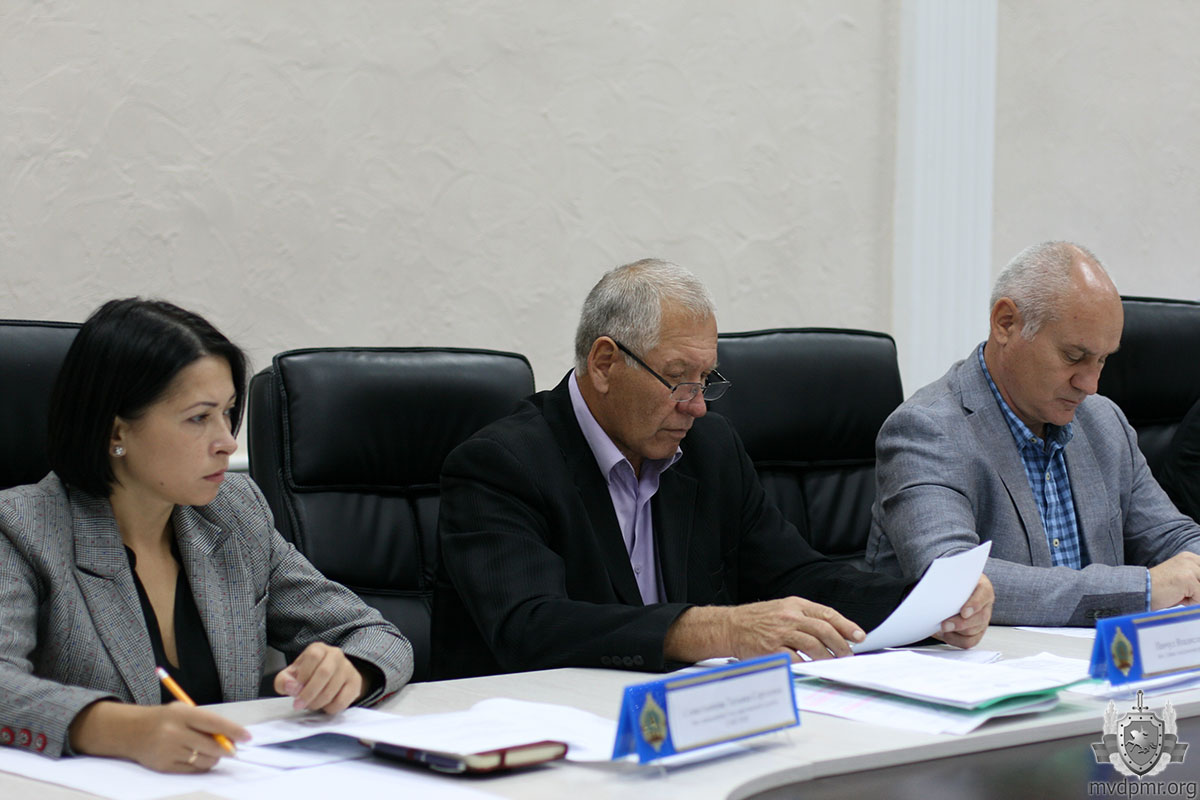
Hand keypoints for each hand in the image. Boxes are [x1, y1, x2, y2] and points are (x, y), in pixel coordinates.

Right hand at [69, 700, 248, 772]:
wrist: (132, 731)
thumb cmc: (166, 719)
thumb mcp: (184, 711)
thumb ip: (205, 722)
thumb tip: (230, 738)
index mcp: (182, 714)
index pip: (214, 723)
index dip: (234, 731)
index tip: (247, 737)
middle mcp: (174, 733)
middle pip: (211, 746)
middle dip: (227, 749)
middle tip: (234, 749)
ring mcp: (168, 751)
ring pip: (204, 760)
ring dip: (215, 758)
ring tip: (214, 752)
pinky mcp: (164, 766)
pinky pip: (193, 769)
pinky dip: (201, 765)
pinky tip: (198, 757)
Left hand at [275, 642, 366, 713]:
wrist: (329, 679)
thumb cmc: (307, 676)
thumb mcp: (290, 676)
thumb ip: (284, 681)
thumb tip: (291, 687)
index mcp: (319, 649)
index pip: (313, 656)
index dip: (303, 675)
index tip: (295, 690)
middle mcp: (335, 655)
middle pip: (324, 672)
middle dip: (309, 693)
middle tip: (299, 704)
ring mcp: (348, 668)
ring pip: (332, 688)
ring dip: (317, 702)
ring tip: (310, 704)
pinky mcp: (355, 683)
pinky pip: (343, 700)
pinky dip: (330, 708)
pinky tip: (324, 705)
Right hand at [665, 598, 864, 662]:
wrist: (730, 626)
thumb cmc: (757, 619)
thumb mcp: (782, 608)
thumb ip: (805, 617)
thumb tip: (832, 632)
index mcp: (795, 605)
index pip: (827, 614)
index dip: (846, 626)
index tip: (859, 636)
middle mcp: (790, 617)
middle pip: (824, 631)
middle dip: (841, 645)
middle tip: (848, 655)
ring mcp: (781, 633)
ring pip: (814, 646)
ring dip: (828, 657)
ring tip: (833, 664)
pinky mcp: (772, 650)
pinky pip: (796, 660)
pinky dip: (808, 665)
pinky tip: (813, 668)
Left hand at [932, 575, 992, 648]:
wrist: (956, 590)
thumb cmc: (956, 583)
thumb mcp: (955, 578)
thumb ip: (951, 583)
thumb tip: (937, 591)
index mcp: (983, 588)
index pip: (983, 595)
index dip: (974, 605)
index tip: (963, 612)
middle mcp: (986, 606)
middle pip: (979, 618)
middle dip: (960, 623)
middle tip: (944, 625)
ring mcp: (983, 621)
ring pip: (973, 631)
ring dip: (955, 632)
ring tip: (939, 629)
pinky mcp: (977, 633)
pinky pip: (968, 642)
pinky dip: (955, 640)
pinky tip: (944, 634)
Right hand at [1149, 552, 1199, 608]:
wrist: (1141, 591)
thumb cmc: (1161, 590)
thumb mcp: (1183, 581)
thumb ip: (1198, 582)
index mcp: (1189, 558)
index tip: (1196, 589)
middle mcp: (1190, 560)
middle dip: (1199, 592)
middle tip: (1186, 593)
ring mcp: (1189, 568)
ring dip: (1197, 597)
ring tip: (1181, 596)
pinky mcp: (1188, 579)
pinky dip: (1191, 602)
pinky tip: (1177, 597)